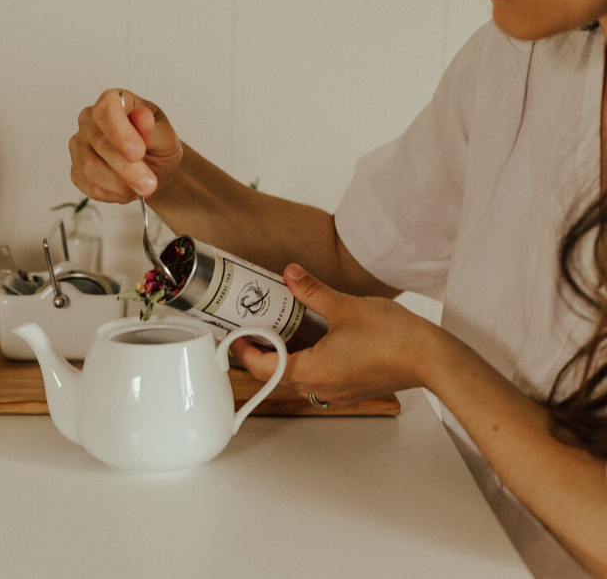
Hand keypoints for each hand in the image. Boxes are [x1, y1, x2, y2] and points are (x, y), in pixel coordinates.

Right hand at [68, 89, 182, 202]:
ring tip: (142, 187)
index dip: (120, 132)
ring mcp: (79, 146)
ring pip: (90, 168)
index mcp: (112, 102)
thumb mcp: (165, 137)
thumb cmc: (157, 145)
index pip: (106, 108)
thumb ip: (153, 129)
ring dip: (121, 184)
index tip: (137, 153)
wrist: (154, 169)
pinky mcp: (76, 171)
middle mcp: (89, 120)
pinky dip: (113, 194)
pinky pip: (90, 186)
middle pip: (99, 143)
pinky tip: (127, 190)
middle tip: (149, 184)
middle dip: (127, 169)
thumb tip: (142, 116)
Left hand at [232, 264, 445, 403]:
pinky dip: (307, 361)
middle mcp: (321, 387)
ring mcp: (338, 391)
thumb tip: (290, 275)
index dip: (244, 352)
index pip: (263, 368)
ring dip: (284, 359)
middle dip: (260, 354)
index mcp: (313, 371)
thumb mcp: (345, 307)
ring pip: (298, 378)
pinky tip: (312, 341)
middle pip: (276, 376)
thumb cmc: (395, 339)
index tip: (233, 337)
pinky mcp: (352, 388)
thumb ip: (311, 291)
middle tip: (251, 332)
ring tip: (278, 333)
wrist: (433, 359)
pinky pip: (319, 378)